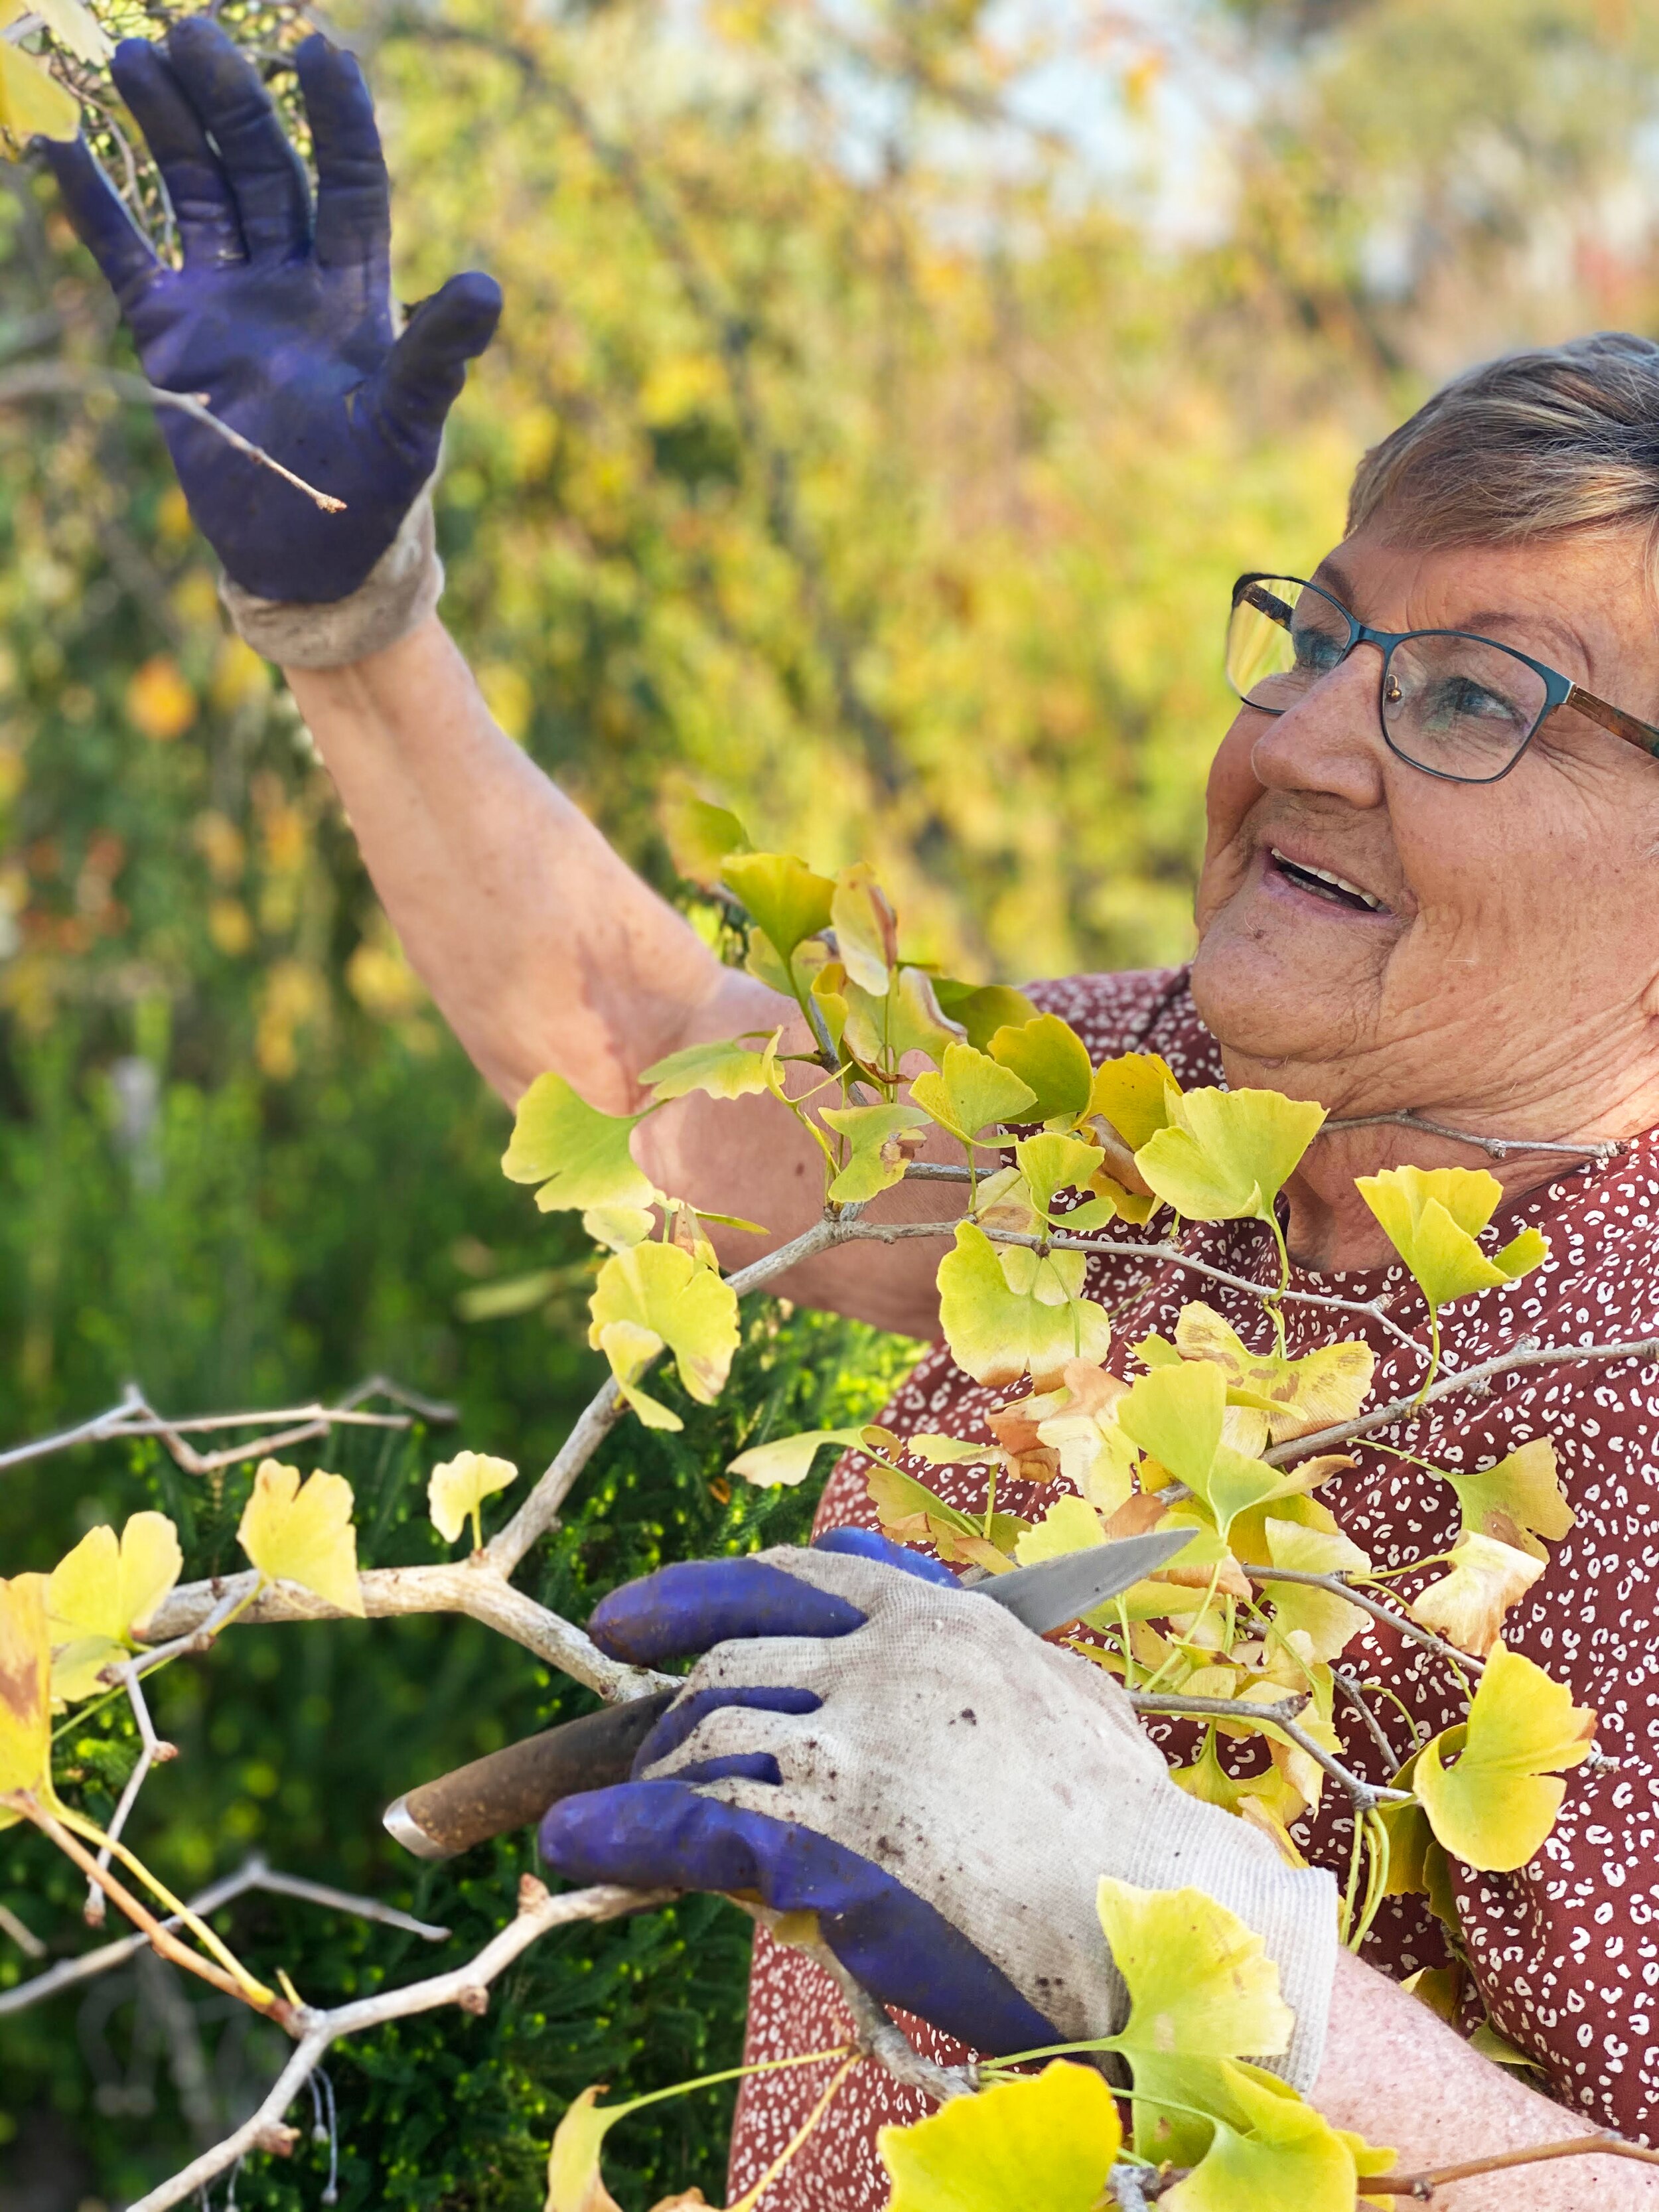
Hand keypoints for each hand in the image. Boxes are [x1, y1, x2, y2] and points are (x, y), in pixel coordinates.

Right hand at [39, 18, 500, 602]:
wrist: (304, 555)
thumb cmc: (371, 491)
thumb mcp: (409, 423)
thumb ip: (438, 355)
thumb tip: (488, 288)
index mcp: (353, 286)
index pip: (349, 179)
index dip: (336, 116)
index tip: (320, 50)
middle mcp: (288, 274)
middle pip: (259, 164)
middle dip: (228, 99)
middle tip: (192, 35)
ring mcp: (225, 295)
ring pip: (195, 186)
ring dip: (165, 123)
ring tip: (133, 59)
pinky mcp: (169, 328)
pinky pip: (125, 250)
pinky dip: (93, 203)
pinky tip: (57, 148)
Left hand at [540, 1534, 1336, 2078]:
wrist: (1168, 1912)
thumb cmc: (1124, 1820)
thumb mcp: (1058, 1692)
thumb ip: (985, 1646)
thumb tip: (937, 1628)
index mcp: (936, 1618)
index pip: (788, 1577)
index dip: (691, 1595)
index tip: (624, 1624)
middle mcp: (886, 1661)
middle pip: (730, 1666)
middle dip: (669, 1717)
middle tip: (638, 1765)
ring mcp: (856, 1745)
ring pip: (706, 1741)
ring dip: (648, 1786)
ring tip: (610, 1823)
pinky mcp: (832, 1839)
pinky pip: (694, 1825)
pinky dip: (625, 1836)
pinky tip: (583, 1848)